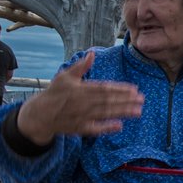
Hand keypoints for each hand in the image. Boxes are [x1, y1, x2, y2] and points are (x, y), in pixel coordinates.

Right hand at [17, 51, 143, 145]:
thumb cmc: (54, 93)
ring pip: (105, 113)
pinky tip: (120, 126)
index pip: (104, 88)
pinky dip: (107, 128)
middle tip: (141, 99)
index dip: (120, 89)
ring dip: (123, 112)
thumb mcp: (65, 76)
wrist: (40, 115)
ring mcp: (82, 116)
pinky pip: (96, 129)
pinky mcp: (80, 128)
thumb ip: (81, 66)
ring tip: (138, 111)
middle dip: (126, 100)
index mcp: (80, 89)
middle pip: (108, 101)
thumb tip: (92, 54)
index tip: (134, 89)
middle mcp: (82, 102)